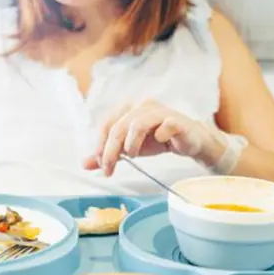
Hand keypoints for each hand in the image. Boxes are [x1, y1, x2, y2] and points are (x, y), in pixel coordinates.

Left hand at [83, 100, 225, 175]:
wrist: (189, 140)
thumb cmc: (157, 140)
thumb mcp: (129, 148)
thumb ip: (109, 154)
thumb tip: (85, 164)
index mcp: (127, 109)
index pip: (106, 125)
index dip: (100, 145)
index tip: (101, 164)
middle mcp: (142, 106)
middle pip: (118, 127)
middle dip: (110, 151)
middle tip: (109, 169)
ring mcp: (160, 112)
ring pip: (138, 124)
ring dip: (131, 143)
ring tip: (132, 156)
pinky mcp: (176, 121)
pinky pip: (165, 126)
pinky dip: (159, 136)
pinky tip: (159, 143)